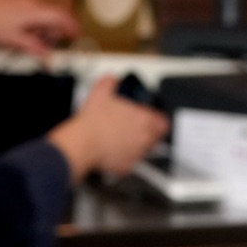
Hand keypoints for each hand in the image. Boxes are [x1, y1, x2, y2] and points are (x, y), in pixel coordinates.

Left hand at [0, 0, 79, 58]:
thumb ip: (34, 48)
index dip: (72, 26)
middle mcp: (30, 3)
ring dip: (40, 29)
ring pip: (40, 15)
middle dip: (53, 31)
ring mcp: (20, 1)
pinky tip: (19, 34)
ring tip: (30, 42)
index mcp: (35, 11)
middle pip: (52, 16)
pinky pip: (28, 12)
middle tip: (48, 46)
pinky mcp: (11, 2)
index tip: (76, 35)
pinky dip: (30, 24)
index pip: (62, 16)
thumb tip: (47, 56)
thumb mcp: (14, 40)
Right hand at [47, 73, 170, 180]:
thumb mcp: (99, 92)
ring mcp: (137, 153)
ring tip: (120, 139)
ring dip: (136, 144)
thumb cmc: (93, 122)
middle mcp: (144, 137)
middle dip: (148, 132)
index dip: (158, 119)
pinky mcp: (127, 166)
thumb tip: (111, 80)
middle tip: (134, 128)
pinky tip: (112, 150)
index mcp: (143, 119)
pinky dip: (124, 157)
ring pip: (144, 150)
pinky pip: (130, 162)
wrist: (83, 143)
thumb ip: (109, 82)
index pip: (163, 121)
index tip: (151, 118)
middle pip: (156, 137)